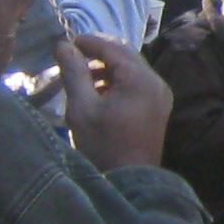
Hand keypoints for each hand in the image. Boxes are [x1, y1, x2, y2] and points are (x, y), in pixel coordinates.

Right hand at [55, 29, 170, 172]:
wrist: (129, 180)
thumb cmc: (103, 144)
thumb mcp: (82, 107)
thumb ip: (74, 72)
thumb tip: (63, 45)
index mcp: (140, 79)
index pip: (113, 48)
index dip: (89, 42)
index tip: (67, 43)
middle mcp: (156, 82)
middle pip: (126, 56)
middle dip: (99, 53)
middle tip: (73, 56)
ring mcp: (161, 95)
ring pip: (132, 69)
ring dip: (108, 68)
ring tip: (82, 76)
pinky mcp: (158, 108)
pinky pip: (138, 84)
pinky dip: (119, 81)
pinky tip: (99, 92)